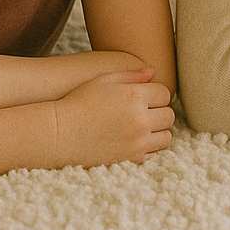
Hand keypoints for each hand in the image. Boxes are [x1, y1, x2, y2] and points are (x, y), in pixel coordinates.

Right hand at [53, 67, 174, 166]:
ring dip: (158, 130)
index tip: (145, 96)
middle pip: (169, 115)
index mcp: (134, 96)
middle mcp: (139, 119)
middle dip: (159, 111)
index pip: (164, 93)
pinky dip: (150, 147)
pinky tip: (136, 140)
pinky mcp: (131, 159)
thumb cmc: (79, 101)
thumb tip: (152, 70)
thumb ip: (131, 75)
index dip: (156, 94)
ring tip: (143, 126)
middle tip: (145, 111)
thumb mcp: (104, 80)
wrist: (60, 133)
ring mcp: (137, 141)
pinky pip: (154, 154)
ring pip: (166, 136)